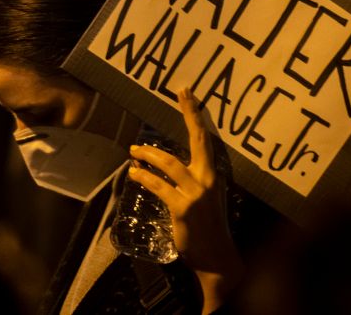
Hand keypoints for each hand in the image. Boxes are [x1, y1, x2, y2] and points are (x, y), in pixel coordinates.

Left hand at [127, 89, 244, 313]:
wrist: (217, 259)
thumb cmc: (208, 228)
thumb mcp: (203, 198)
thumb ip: (189, 180)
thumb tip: (160, 162)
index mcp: (213, 175)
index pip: (205, 139)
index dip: (195, 114)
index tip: (187, 93)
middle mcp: (207, 180)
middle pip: (196, 140)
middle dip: (187, 114)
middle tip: (178, 94)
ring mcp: (196, 194)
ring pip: (169, 163)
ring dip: (148, 154)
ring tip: (133, 151)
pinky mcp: (182, 208)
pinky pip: (159, 186)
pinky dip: (143, 177)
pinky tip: (134, 173)